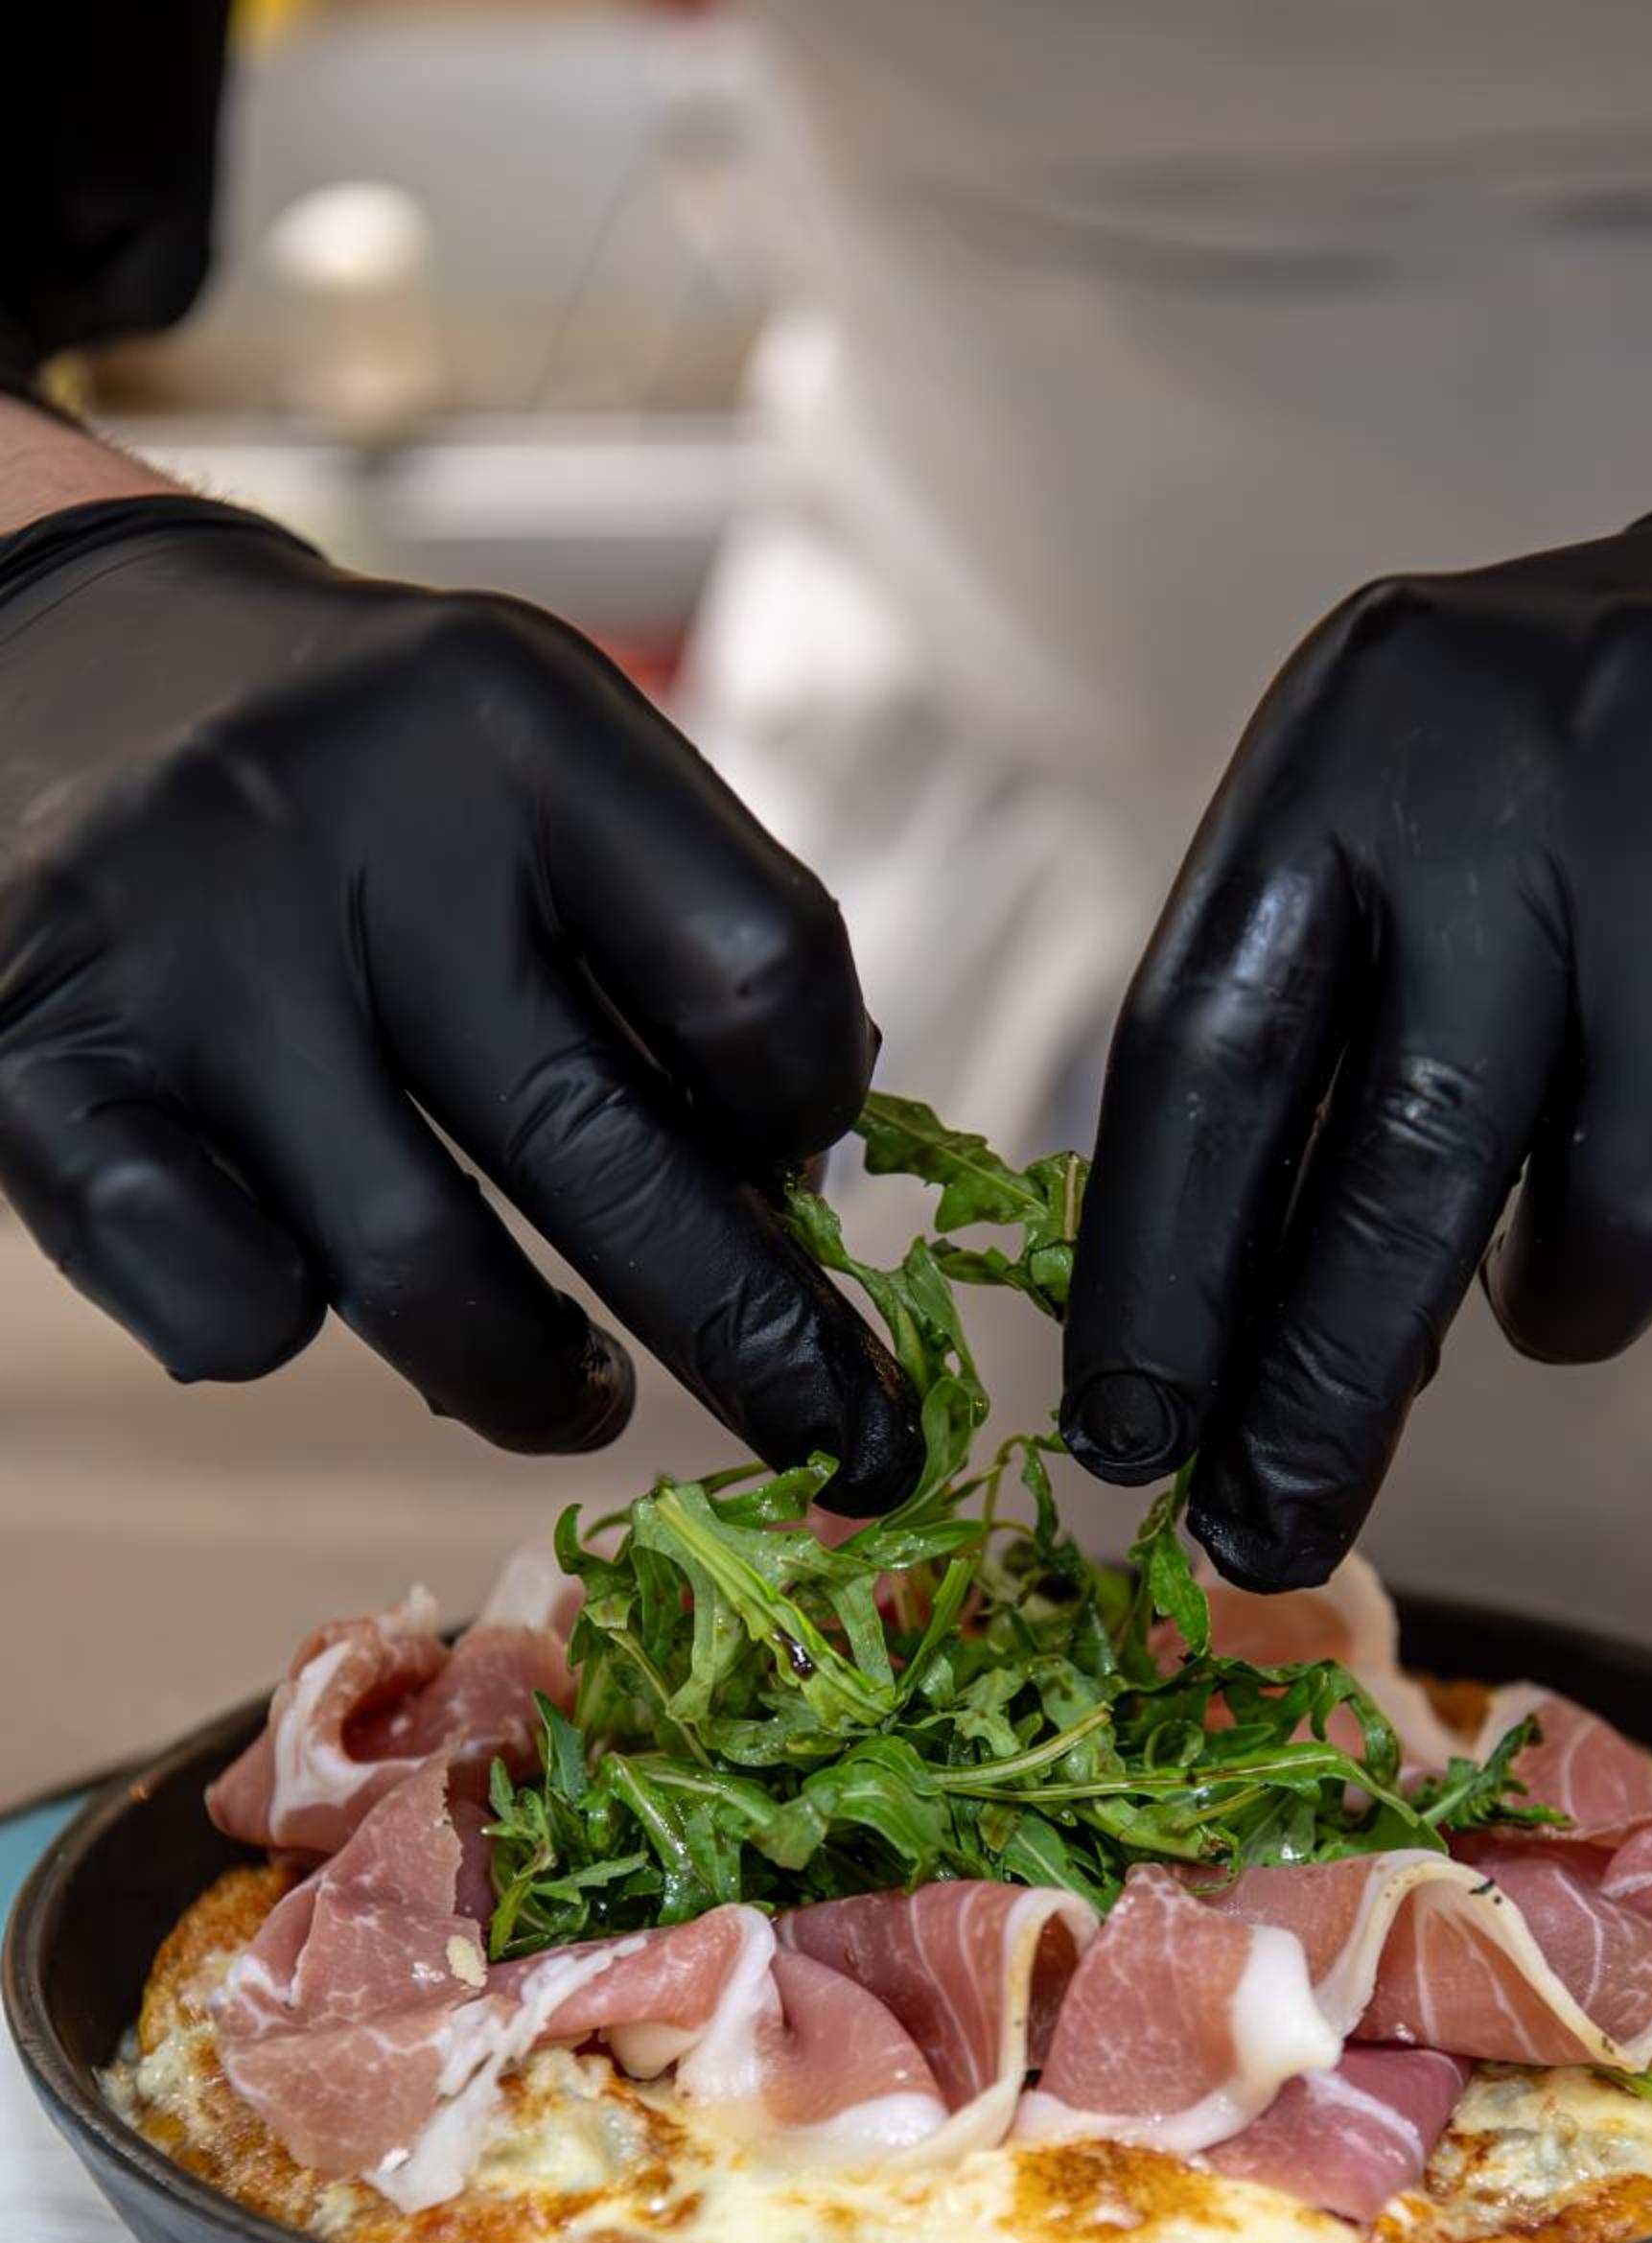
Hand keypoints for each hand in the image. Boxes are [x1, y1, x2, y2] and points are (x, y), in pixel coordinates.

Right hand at [0, 494, 918, 1504]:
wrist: (52, 663)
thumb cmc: (355, 765)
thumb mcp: (538, 758)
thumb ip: (673, 940)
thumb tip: (797, 1196)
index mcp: (511, 724)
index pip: (755, 969)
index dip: (811, 1107)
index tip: (802, 1172)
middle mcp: (341, 823)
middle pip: (608, 1152)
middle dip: (756, 1340)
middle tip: (837, 1435)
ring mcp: (180, 958)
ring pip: (420, 1276)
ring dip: (533, 1383)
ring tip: (577, 1394)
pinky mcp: (40, 1071)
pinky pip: (224, 1308)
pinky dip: (291, 1332)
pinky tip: (316, 1286)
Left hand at [1063, 482, 1651, 1586]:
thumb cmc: (1602, 778)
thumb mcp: (1420, 827)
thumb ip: (1321, 1042)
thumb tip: (1236, 1359)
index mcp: (1367, 727)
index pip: (1208, 1052)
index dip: (1156, 1274)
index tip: (1124, 1444)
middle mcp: (1537, 759)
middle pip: (1393, 1172)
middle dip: (1320, 1398)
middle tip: (1262, 1542)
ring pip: (1612, 1223)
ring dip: (1582, 1280)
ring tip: (1616, 1173)